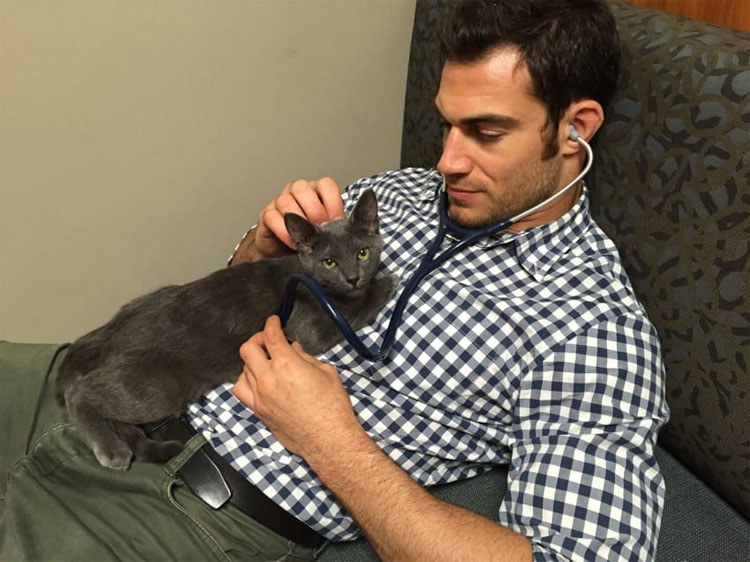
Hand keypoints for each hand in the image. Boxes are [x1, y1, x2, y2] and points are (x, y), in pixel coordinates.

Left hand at [232, 315, 362, 456]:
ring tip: (264, 361)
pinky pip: (241, 390)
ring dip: (252, 360)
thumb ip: (306, 358)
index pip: (270, 336)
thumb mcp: (326, 372)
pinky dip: (245, 380)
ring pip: (242, 369)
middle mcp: (268, 379)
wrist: (329, 439)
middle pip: (248, 349)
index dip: (271, 324)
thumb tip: (295, 350)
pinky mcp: (259, 411)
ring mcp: (260, 397)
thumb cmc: (332, 409)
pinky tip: (256, 380)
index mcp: (287, 365)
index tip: (273, 322)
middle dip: (258, 339)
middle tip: (268, 340)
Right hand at [256, 178, 344, 257]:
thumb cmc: (311, 239)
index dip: (333, 202)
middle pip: (302, 188)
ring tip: (306, 237)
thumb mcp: (329, 231)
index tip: (338, 220)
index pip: (325, 185)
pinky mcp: (267, 215)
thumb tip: (359, 226)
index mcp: (316, 191)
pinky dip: (283, 230)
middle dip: (314, 210)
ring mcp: (280, 201)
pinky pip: (272, 216)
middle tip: (321, 228)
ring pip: (285, 200)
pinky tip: (292, 241)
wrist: (286, 252)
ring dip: (298, 220)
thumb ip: (339, 225)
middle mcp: (298, 192)